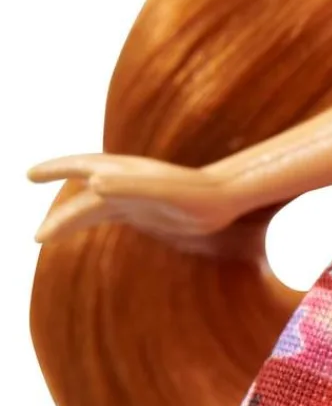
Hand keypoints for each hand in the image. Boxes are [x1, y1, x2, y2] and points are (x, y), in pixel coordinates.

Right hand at [29, 154, 245, 243]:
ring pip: (94, 207)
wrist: (227, 198)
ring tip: (45, 238)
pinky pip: (110, 215)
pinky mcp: (147, 211)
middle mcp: (128, 182)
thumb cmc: (199, 194)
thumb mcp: (165, 191)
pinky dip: (90, 221)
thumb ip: (131, 186)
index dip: (57, 169)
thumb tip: (93, 182)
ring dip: (70, 220)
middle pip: (84, 197)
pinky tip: (83, 231)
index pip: (84, 167)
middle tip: (36, 236)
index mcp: (127, 174)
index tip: (30, 174)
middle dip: (60, 214)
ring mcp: (136, 197)